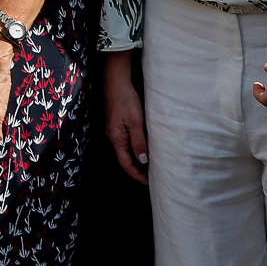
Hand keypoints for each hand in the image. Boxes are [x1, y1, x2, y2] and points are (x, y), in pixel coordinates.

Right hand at [103, 54, 147, 183]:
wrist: (116, 84)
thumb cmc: (125, 101)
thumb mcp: (135, 122)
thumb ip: (139, 142)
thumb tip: (143, 160)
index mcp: (116, 139)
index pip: (126, 163)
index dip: (137, 174)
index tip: (148, 181)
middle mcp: (114, 137)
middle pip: (125, 159)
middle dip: (138, 169)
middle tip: (152, 176)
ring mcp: (115, 131)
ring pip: (127, 151)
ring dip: (137, 159)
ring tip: (151, 165)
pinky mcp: (118, 125)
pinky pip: (127, 142)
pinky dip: (136, 149)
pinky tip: (145, 148)